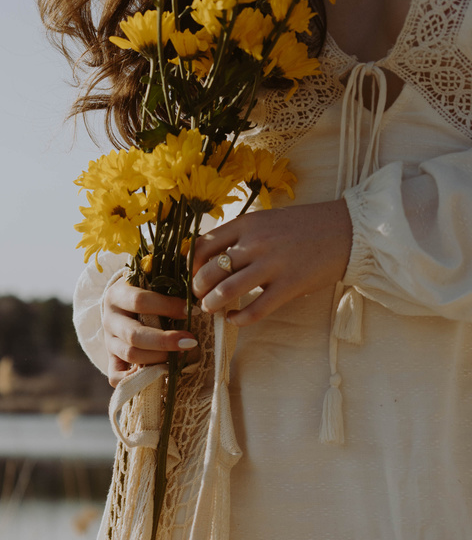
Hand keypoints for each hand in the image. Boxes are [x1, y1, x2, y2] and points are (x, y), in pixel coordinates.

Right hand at [102, 279, 196, 387]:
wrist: (123, 306)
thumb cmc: (146, 291)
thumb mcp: (152, 281)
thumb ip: (169, 284)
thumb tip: (195, 297)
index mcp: (116, 295)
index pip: (140, 301)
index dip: (167, 307)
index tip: (190, 311)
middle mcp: (109, 320)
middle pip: (135, 335)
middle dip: (165, 341)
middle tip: (190, 342)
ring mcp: (109, 342)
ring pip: (131, 354)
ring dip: (158, 358)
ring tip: (179, 357)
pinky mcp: (111, 360)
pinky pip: (117, 376)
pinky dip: (134, 379)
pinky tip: (155, 373)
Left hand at [191, 199, 352, 326]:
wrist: (347, 230)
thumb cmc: (304, 227)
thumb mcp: (267, 220)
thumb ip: (242, 236)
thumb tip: (213, 256)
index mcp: (248, 224)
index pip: (203, 245)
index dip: (192, 265)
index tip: (195, 275)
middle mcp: (256, 243)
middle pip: (210, 271)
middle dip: (199, 289)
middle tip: (202, 297)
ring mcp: (272, 265)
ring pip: (226, 291)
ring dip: (212, 305)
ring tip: (212, 309)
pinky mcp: (288, 286)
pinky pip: (255, 310)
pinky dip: (238, 318)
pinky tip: (234, 318)